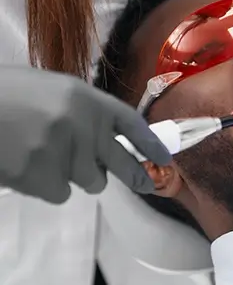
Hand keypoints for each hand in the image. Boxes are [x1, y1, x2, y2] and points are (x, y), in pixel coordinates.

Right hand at [0, 66, 169, 203]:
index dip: (152, 143)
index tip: (165, 158)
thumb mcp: (55, 91)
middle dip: (135, 176)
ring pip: (91, 181)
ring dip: (77, 175)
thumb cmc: (11, 95)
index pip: (132, 124)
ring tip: (47, 155)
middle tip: (145, 183)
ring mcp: (63, 152)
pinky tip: (28, 165)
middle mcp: (82, 125)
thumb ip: (86, 112)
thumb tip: (111, 140)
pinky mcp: (41, 176)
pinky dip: (48, 185)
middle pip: (122, 163)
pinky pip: (61, 193)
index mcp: (87, 99)